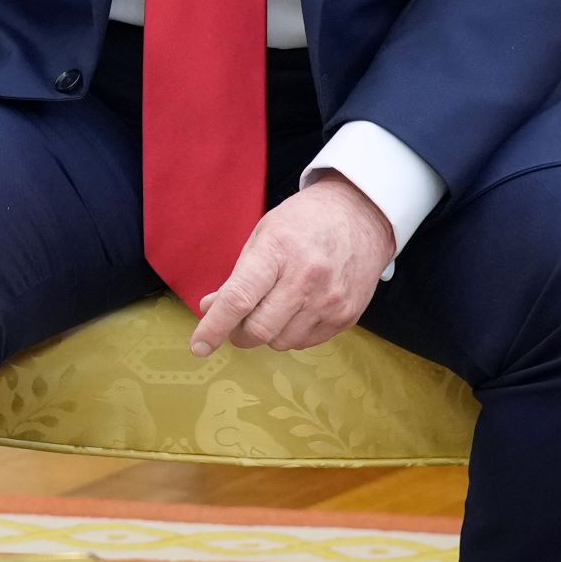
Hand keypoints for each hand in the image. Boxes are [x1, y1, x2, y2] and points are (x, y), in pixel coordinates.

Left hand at [188, 174, 396, 357]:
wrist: (362, 215)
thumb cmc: (305, 222)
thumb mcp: (264, 236)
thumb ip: (238, 277)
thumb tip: (211, 309)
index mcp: (279, 251)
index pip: (240, 298)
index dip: (215, 326)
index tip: (199, 346)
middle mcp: (307, 279)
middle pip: (260, 330)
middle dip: (238, 334)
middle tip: (235, 323)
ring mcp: (331, 301)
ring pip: (282, 342)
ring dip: (267, 334)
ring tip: (272, 308)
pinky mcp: (347, 316)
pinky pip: (306, 343)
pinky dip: (291, 334)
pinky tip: (296, 310)